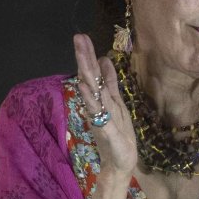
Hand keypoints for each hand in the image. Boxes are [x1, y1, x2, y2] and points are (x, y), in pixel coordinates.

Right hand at [73, 34, 135, 179]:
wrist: (120, 162)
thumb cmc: (119, 134)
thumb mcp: (118, 103)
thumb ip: (110, 83)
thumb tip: (104, 59)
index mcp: (103, 97)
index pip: (94, 73)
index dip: (89, 55)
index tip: (82, 36)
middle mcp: (98, 104)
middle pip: (90, 77)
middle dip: (84, 57)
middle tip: (78, 37)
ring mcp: (99, 115)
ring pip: (91, 90)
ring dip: (86, 72)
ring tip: (81, 54)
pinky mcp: (104, 128)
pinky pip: (95, 111)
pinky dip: (89, 99)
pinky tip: (83, 87)